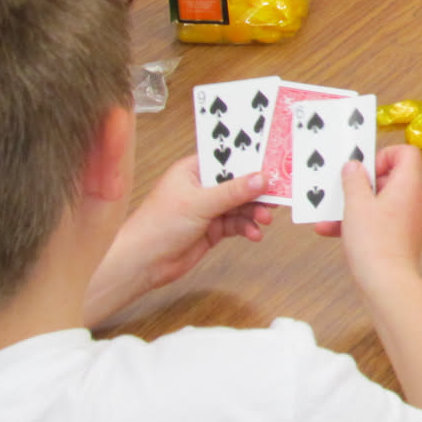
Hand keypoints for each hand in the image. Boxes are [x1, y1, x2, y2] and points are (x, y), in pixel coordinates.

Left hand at [87, 158, 272, 323]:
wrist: (143, 263)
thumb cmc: (158, 226)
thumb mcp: (199, 203)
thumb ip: (232, 191)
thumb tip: (261, 178)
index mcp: (192, 170)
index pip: (227, 158)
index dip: (249, 160)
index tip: (273, 162)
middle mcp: (201, 187)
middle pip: (238, 182)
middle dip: (257, 190)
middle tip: (277, 194)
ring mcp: (207, 208)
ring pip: (240, 205)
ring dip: (254, 211)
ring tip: (265, 219)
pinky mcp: (212, 229)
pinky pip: (237, 224)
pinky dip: (247, 228)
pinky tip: (253, 234)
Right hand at [320, 145, 421, 296]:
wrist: (386, 284)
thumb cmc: (374, 241)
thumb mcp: (356, 204)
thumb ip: (353, 180)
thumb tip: (354, 166)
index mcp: (408, 184)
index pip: (406, 153)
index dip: (384, 155)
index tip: (364, 169)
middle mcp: (412, 200)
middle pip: (389, 177)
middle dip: (361, 183)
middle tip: (342, 189)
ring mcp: (406, 220)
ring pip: (378, 202)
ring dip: (352, 205)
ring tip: (328, 213)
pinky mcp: (397, 238)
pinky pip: (377, 221)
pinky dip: (357, 223)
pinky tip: (330, 231)